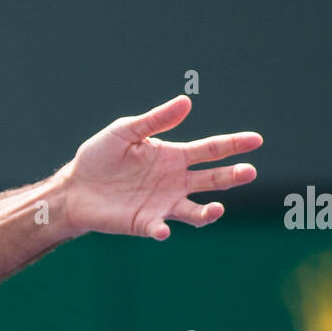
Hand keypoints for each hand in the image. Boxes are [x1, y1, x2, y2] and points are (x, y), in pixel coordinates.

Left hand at [57, 95, 260, 240]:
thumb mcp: (125, 131)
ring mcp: (163, 204)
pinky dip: (163, 230)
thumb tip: (186, 101)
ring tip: (216, 209)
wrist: (75, 187)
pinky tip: (161, 229)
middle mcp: (175, 181)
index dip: (233, 144)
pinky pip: (161, 228)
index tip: (256, 140)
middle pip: (212, 179)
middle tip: (249, 172)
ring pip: (196, 210)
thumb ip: (155, 120)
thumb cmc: (100, 156)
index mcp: (173, 156)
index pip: (210, 149)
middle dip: (233, 176)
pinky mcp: (146, 223)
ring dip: (208, 212)